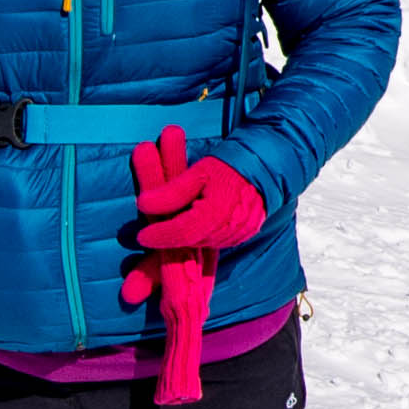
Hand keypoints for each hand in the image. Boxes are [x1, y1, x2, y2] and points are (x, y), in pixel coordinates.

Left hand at [128, 136, 269, 255]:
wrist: (267, 164)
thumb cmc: (230, 164)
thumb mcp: (198, 172)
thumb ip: (171, 191)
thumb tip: (143, 205)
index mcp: (216, 213)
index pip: (180, 232)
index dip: (159, 236)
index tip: (141, 236)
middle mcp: (229, 229)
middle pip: (191, 242)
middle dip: (170, 241)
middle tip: (151, 235)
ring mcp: (240, 234)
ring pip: (204, 245)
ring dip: (185, 241)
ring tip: (169, 233)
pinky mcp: (246, 234)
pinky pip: (218, 242)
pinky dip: (202, 238)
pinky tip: (193, 230)